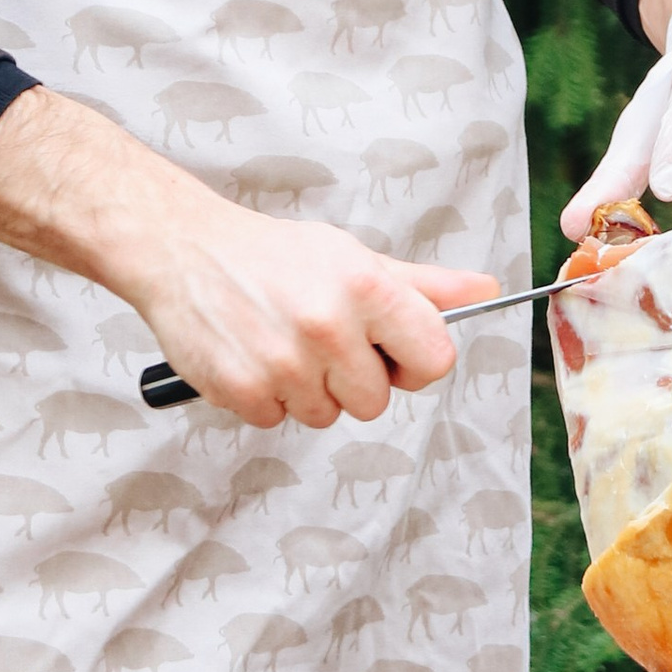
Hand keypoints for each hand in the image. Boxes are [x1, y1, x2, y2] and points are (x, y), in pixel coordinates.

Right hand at [0, 85, 499, 429]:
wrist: (185, 250)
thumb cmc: (276, 255)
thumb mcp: (353, 256)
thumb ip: (423, 286)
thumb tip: (487, 291)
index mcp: (367, 286)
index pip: (434, 359)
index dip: (413, 360)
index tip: (390, 350)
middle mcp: (329, 324)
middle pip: (377, 401)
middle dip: (354, 379)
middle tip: (322, 338)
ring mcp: (284, 362)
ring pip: (327, 416)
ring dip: (309, 390)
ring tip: (283, 341)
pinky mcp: (242, 391)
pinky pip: (278, 420)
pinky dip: (267, 397)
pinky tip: (253, 354)